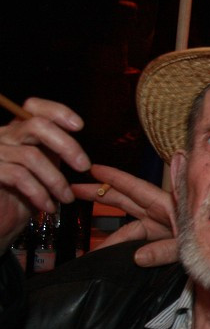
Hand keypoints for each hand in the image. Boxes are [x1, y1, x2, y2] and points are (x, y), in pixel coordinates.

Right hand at [0, 98, 89, 248]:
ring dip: (56, 180)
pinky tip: (49, 206)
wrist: (2, 222)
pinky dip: (40, 193)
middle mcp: (2, 136)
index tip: (79, 126)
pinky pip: (19, 176)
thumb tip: (82, 150)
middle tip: (83, 166)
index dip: (57, 111)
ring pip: (31, 156)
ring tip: (66, 198)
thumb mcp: (45, 169)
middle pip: (36, 125)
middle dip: (67, 145)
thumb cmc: (24, 196)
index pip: (34, 107)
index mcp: (17, 131)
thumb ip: (55, 152)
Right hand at [72, 164, 177, 266]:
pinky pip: (137, 242)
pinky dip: (122, 248)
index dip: (114, 178)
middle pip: (124, 201)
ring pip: (128, 226)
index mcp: (167, 205)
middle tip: (74, 190)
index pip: (135, 188)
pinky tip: (109, 257)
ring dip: (108, 235)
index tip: (94, 169)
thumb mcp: (189, 243)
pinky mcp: (162, 240)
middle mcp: (160, 213)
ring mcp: (161, 226)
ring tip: (89, 249)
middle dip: (98, 194)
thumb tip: (137, 257)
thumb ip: (165, 250)